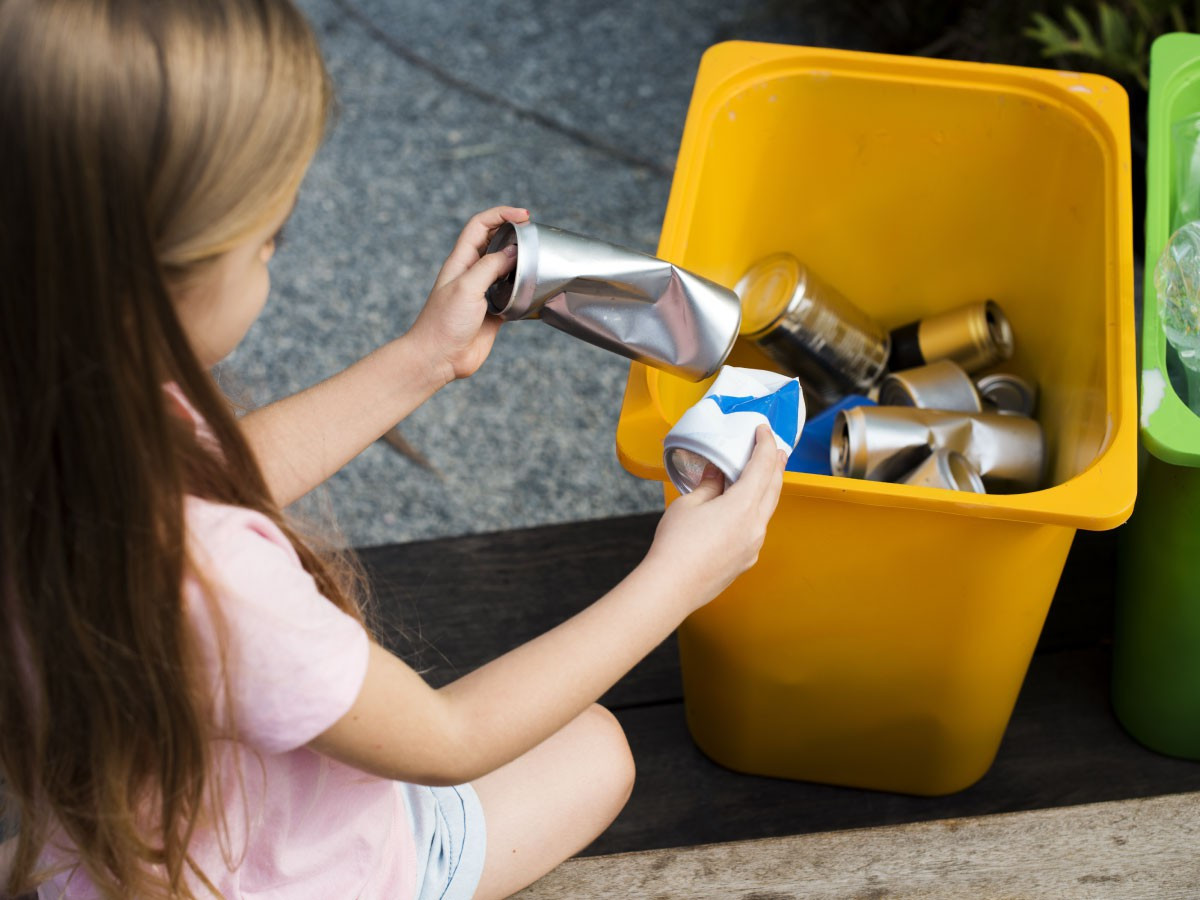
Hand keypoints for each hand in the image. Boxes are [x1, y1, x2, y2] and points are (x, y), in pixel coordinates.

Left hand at [408, 205, 529, 384]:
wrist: (438, 358)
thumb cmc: (444, 322)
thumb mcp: (467, 287)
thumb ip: (491, 266)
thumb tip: (514, 252)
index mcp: (461, 261)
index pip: (480, 226)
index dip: (501, 215)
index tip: (524, 216)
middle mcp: (472, 273)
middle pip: (494, 242)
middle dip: (514, 234)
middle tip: (535, 236)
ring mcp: (483, 292)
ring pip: (506, 269)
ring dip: (521, 263)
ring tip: (538, 261)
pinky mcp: (493, 312)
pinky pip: (512, 295)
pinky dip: (524, 290)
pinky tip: (534, 291)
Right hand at [644, 424, 786, 612]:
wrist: (672, 587)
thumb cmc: (676, 545)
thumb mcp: (689, 504)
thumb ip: (710, 486)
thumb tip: (718, 474)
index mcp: (743, 506)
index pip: (762, 466)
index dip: (765, 445)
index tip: (764, 431)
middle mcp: (756, 526)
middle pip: (774, 488)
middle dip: (776, 466)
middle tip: (777, 449)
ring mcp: (753, 546)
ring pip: (767, 510)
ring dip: (767, 490)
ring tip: (762, 477)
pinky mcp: (745, 560)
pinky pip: (756, 529)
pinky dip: (755, 513)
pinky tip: (742, 511)